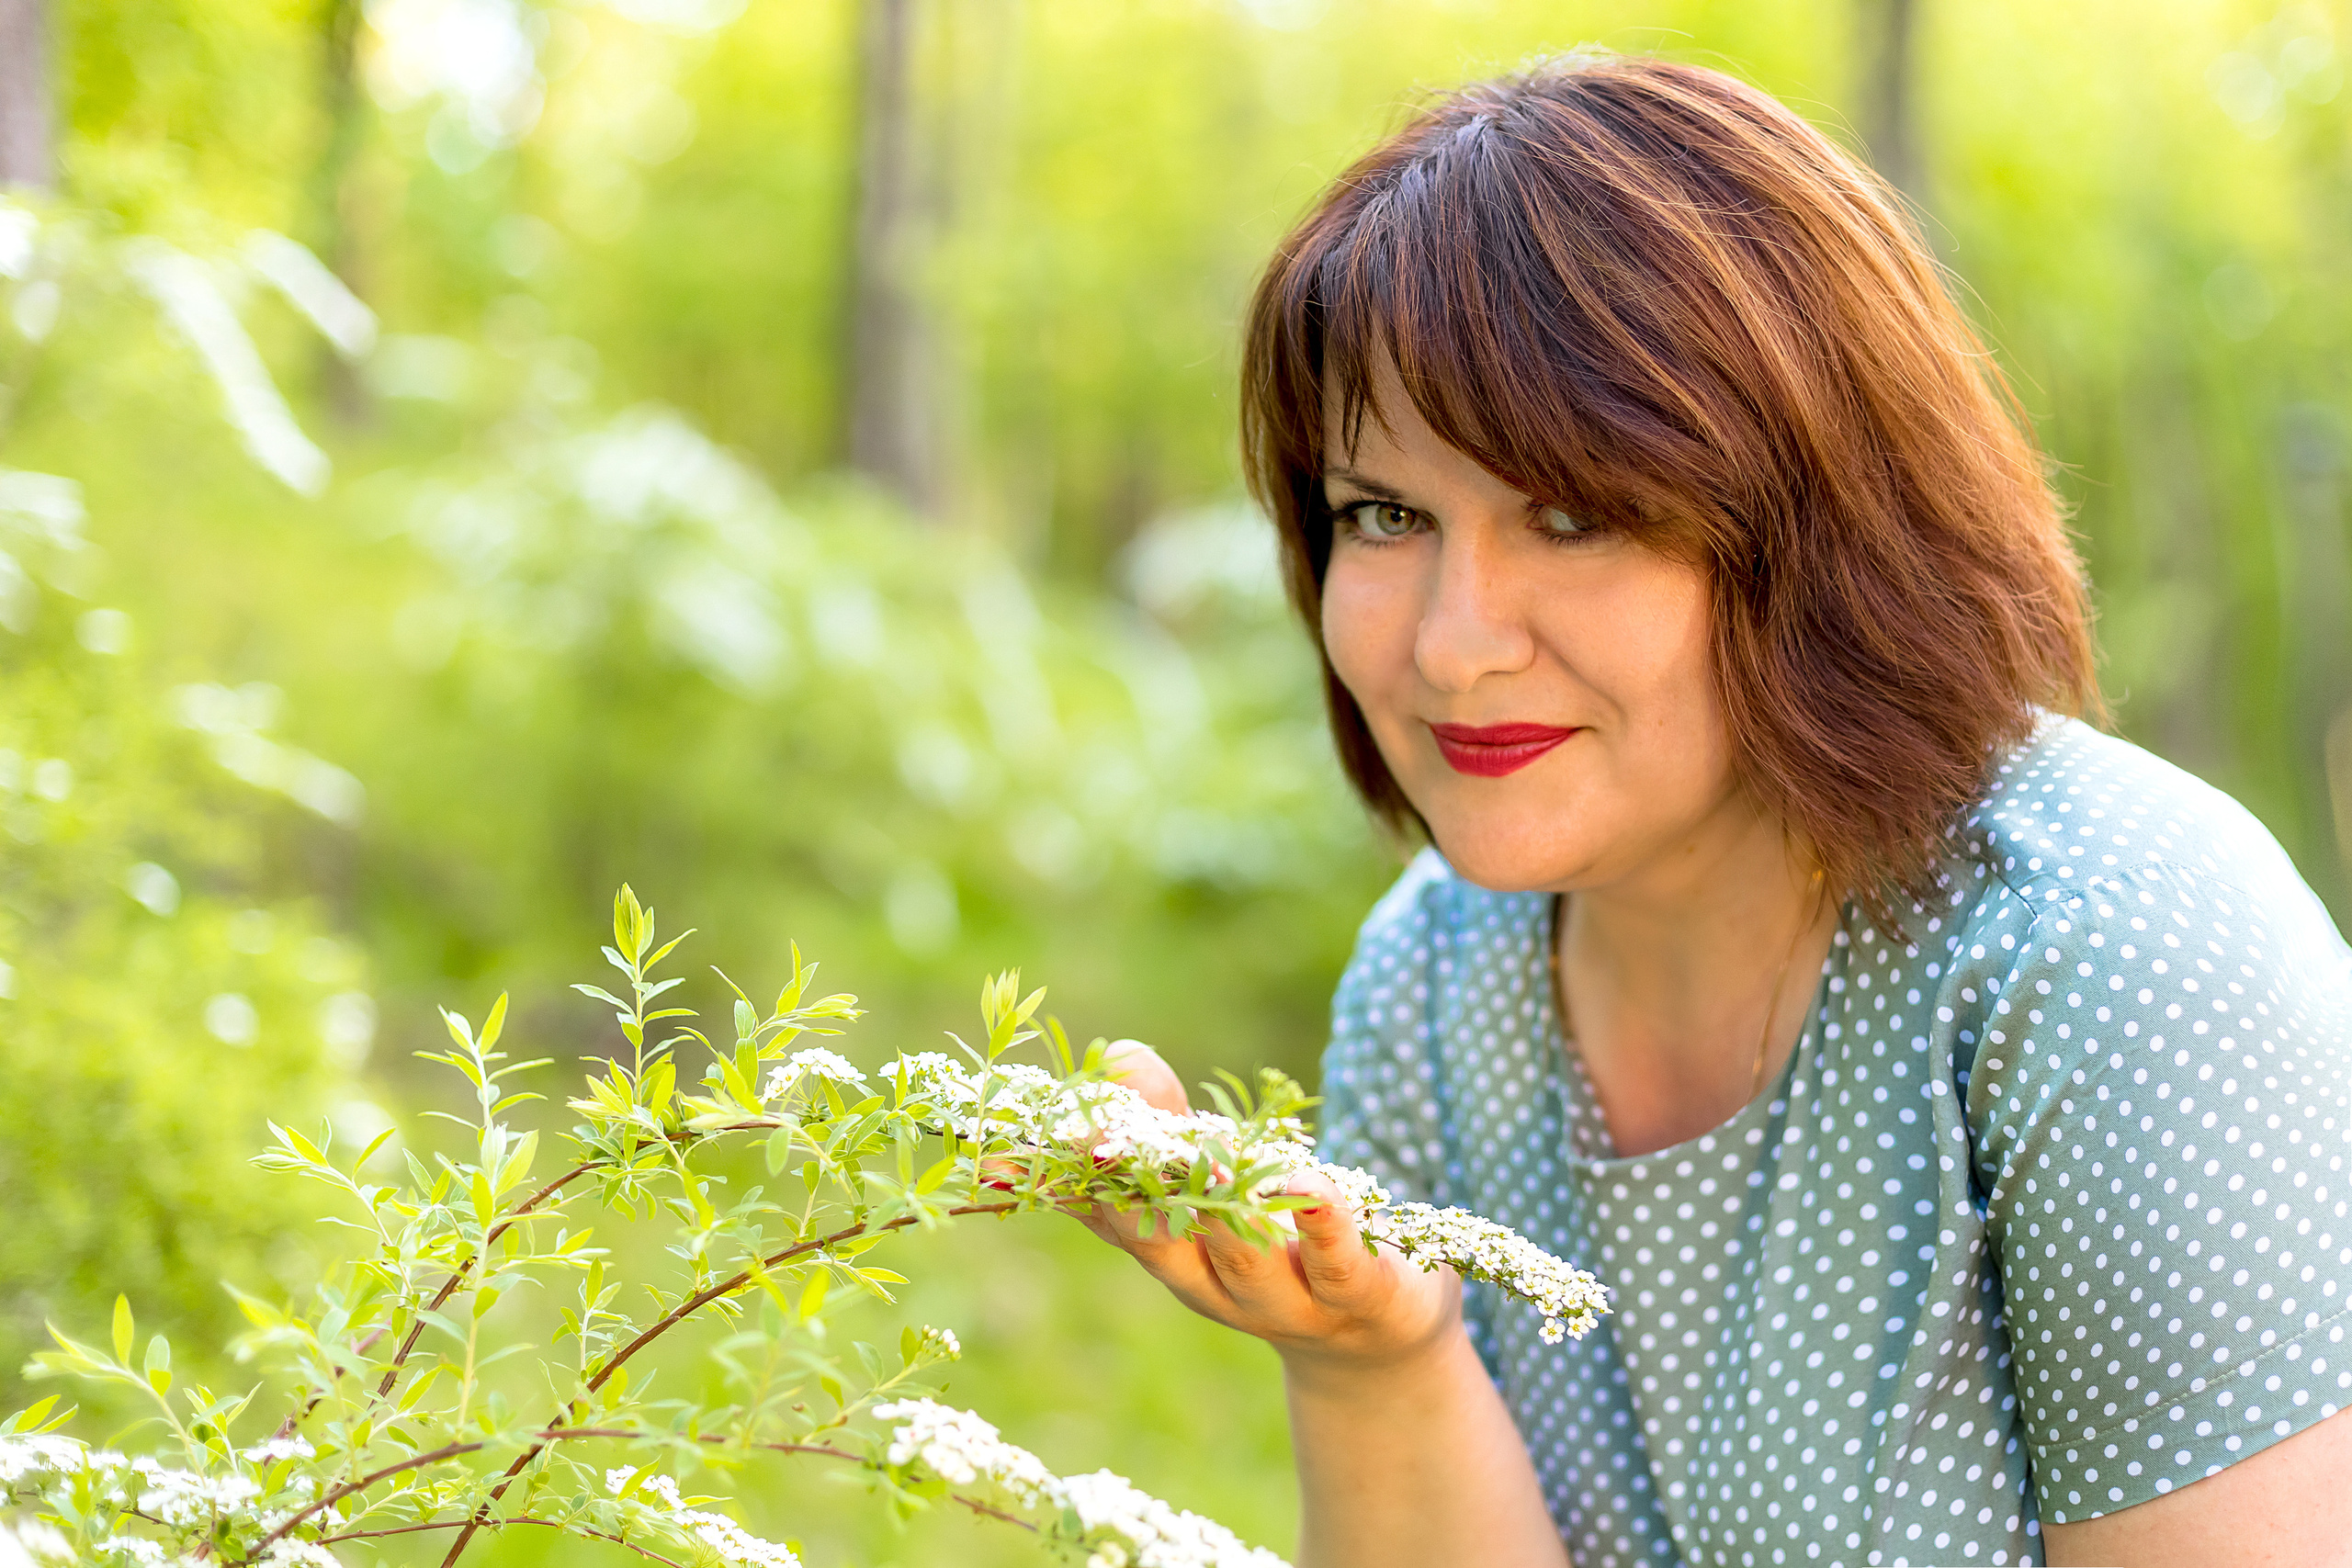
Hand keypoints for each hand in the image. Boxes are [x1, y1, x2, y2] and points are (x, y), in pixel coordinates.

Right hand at [1073, 1041, 1463, 1381]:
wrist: (1372, 1344)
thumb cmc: (1283, 1248)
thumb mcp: (1222, 1188)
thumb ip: (1173, 1125)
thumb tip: (1118, 1055)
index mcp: (1175, 1255)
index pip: (1108, 1216)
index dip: (1066, 1178)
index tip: (1028, 1134)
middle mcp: (1217, 1286)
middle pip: (1162, 1244)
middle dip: (1126, 1193)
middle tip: (1092, 1139)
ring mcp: (1287, 1300)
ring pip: (1244, 1259)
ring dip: (1221, 1208)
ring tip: (1205, 1160)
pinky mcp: (1357, 1297)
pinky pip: (1337, 1264)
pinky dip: (1324, 1225)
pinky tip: (1313, 1188)